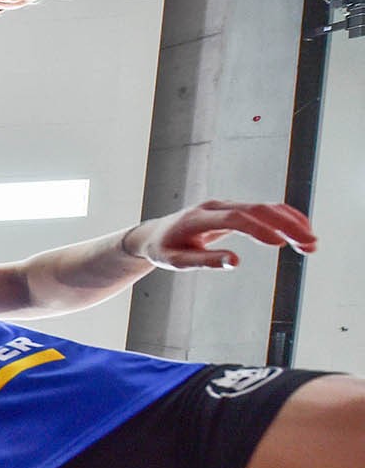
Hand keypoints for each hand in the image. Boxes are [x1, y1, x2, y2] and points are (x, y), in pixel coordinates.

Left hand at [125, 200, 315, 270]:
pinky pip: (264, 210)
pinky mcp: (235, 209)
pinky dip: (285, 219)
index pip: (233, 219)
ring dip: (291, 223)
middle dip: (286, 225)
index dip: (257, 229)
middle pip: (256, 209)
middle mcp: (215, 206)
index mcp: (198, 218)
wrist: (156, 234)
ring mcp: (226, 205)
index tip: (280, 244)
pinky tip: (302, 231)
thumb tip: (236, 261)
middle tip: (310, 244)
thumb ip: (205, 261)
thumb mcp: (177, 261)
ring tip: (311, 244)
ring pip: (265, 208)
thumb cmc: (165, 249)